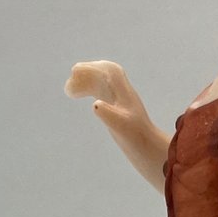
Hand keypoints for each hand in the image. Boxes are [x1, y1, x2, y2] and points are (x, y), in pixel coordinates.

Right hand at [65, 60, 169, 190]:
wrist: (148, 149)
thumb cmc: (135, 138)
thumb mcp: (121, 127)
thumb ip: (109, 115)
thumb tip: (95, 104)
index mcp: (125, 93)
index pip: (110, 72)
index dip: (94, 67)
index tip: (76, 71)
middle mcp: (122, 93)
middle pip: (105, 73)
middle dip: (88, 71)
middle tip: (72, 75)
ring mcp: (119, 100)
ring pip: (101, 83)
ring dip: (85, 81)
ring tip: (68, 91)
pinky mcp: (115, 107)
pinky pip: (100, 92)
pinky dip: (87, 89)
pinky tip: (76, 95)